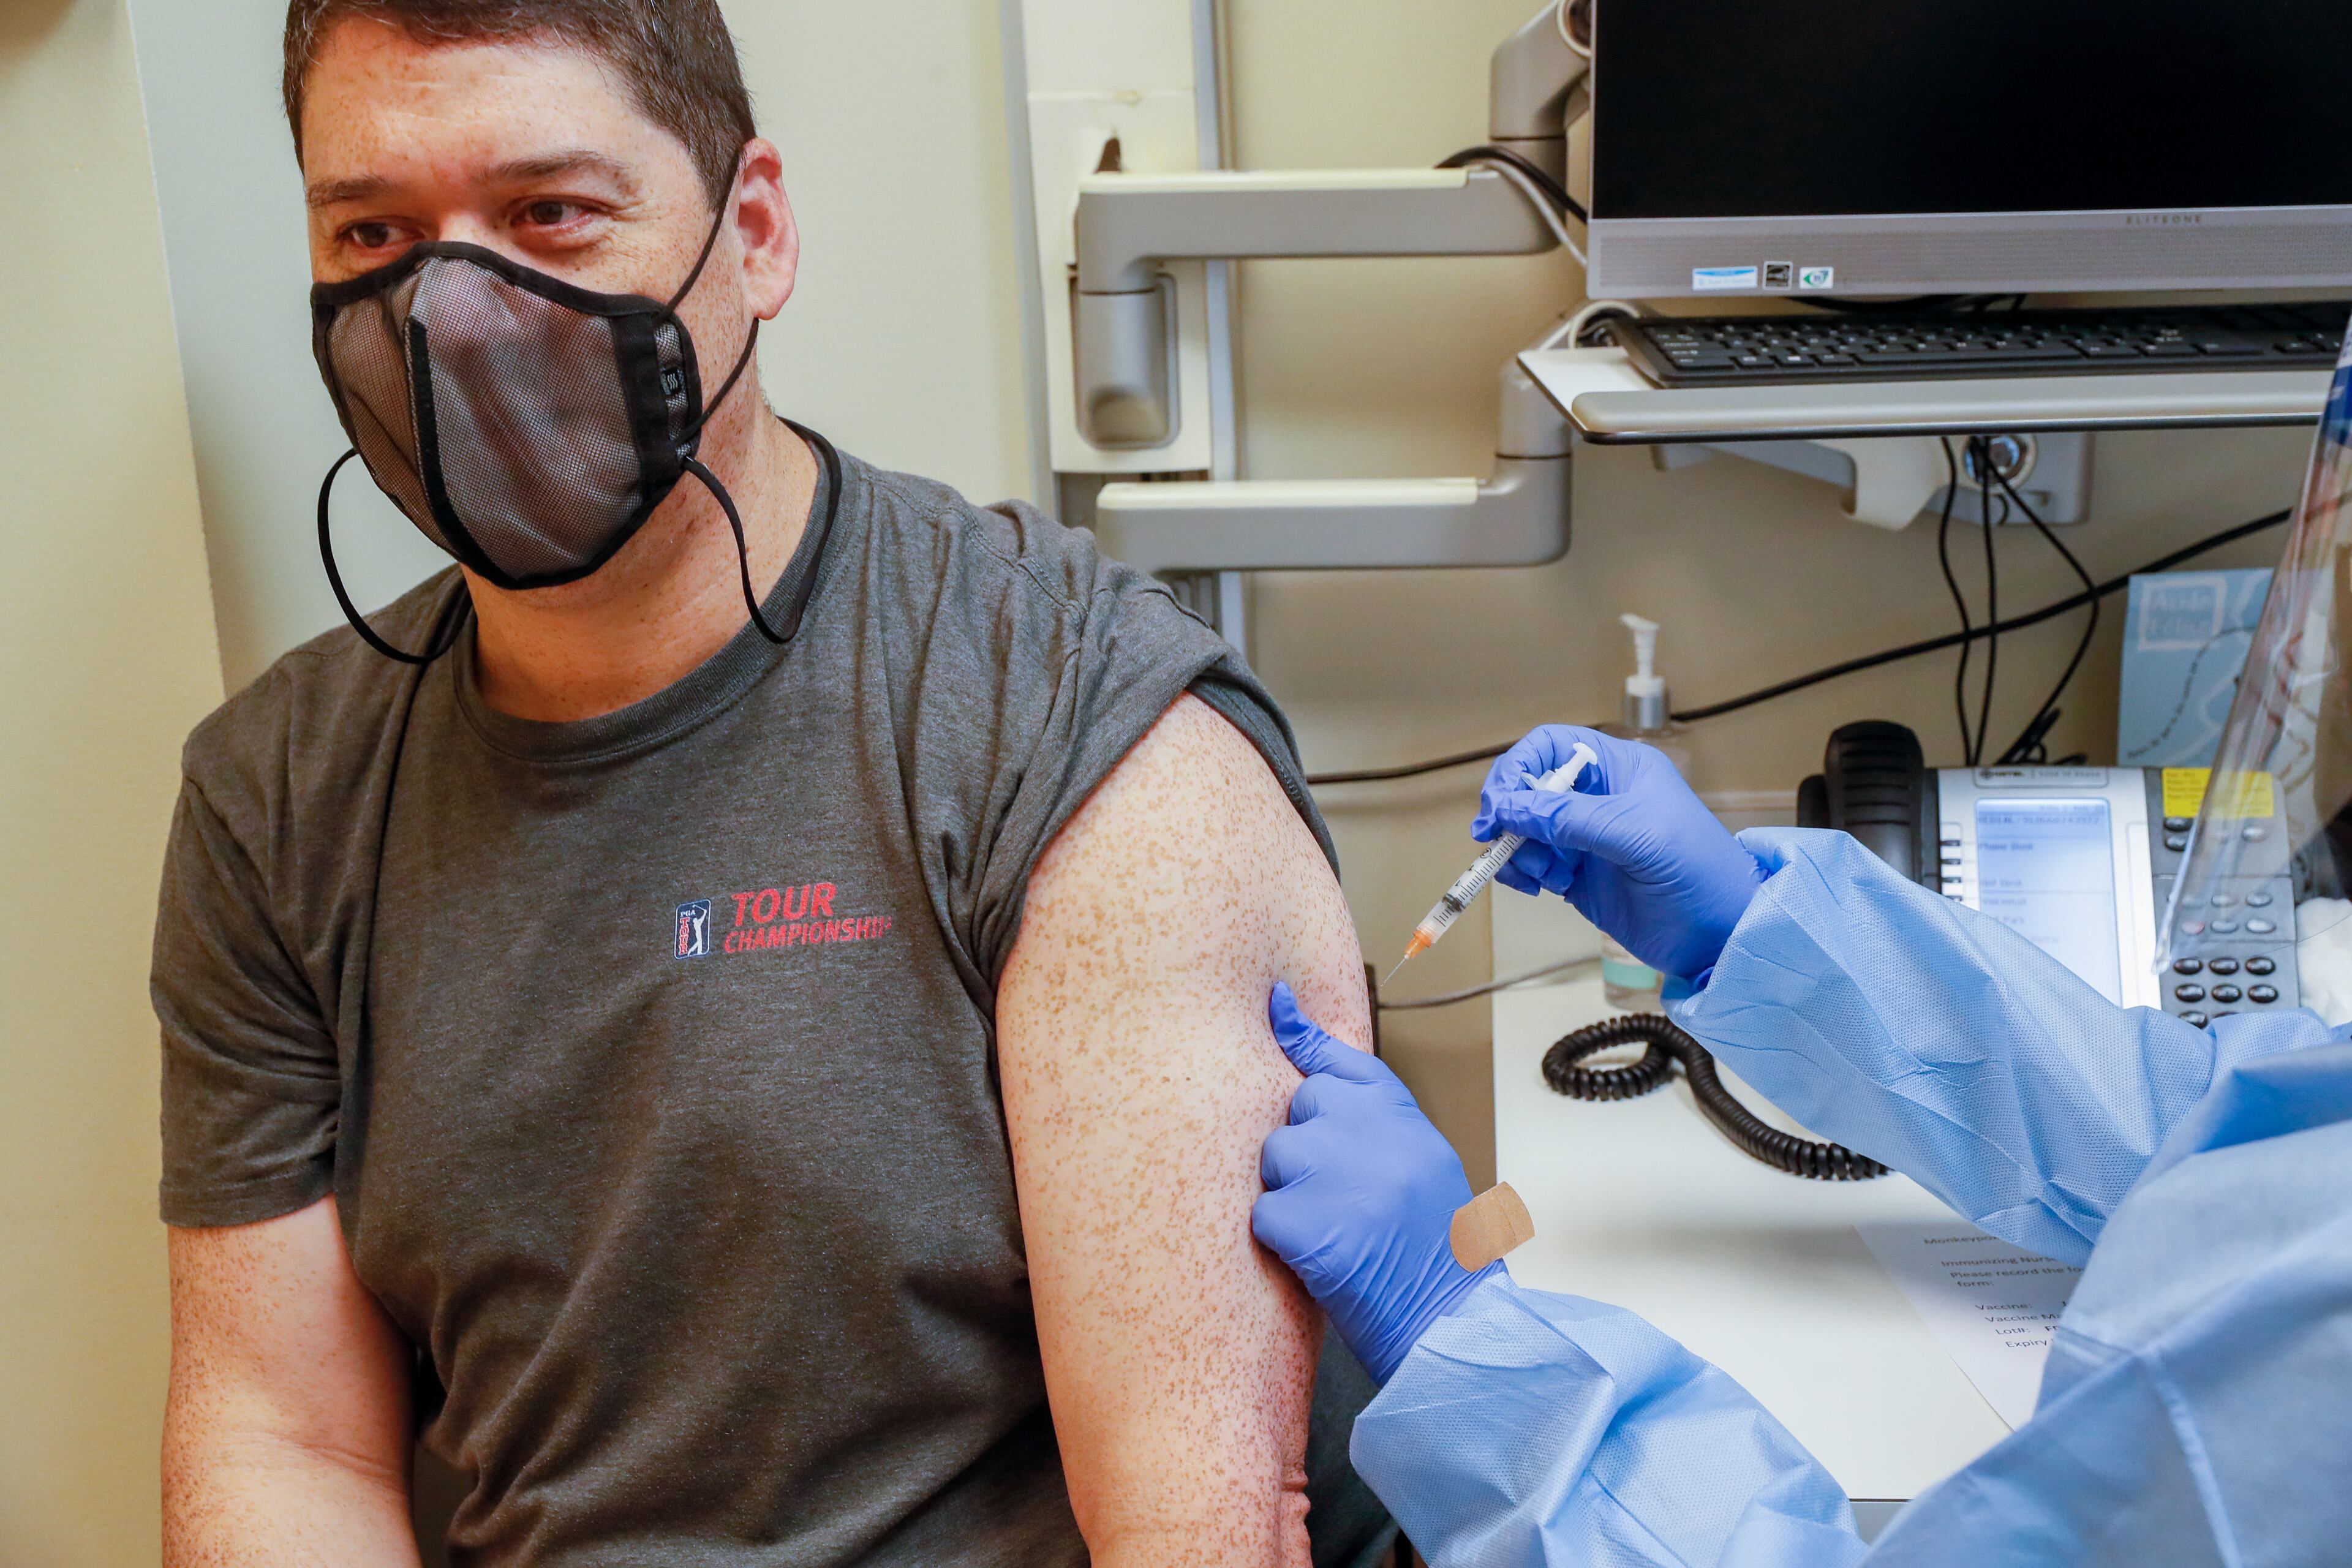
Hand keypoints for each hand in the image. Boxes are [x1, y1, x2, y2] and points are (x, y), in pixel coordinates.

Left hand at [1251, 984, 1496, 1383]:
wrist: (1453, 1318)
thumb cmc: (1438, 1249)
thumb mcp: (1421, 1161)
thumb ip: (1376, 1120)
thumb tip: (1318, 1085)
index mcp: (1398, 1114)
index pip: (1338, 1058)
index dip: (1300, 1034)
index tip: (1275, 1002)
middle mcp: (1364, 1128)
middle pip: (1296, 1110)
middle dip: (1304, 1150)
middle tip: (1343, 1201)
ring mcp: (1330, 1170)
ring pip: (1274, 1160)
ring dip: (1290, 1194)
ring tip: (1337, 1232)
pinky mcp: (1301, 1219)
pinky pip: (1263, 1213)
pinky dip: (1282, 1240)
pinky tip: (1321, 1259)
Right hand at [1470, 725, 1764, 980]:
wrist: (1720, 935)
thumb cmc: (1696, 871)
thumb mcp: (1634, 835)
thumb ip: (1568, 818)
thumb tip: (1507, 808)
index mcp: (1619, 770)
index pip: (1551, 746)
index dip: (1519, 767)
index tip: (1501, 805)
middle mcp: (1598, 798)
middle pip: (1529, 787)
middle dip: (1510, 813)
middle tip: (1498, 841)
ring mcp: (1585, 837)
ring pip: (1524, 828)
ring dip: (1518, 849)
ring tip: (1544, 876)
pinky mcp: (1578, 875)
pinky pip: (1532, 862)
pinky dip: (1523, 872)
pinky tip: (1541, 887)